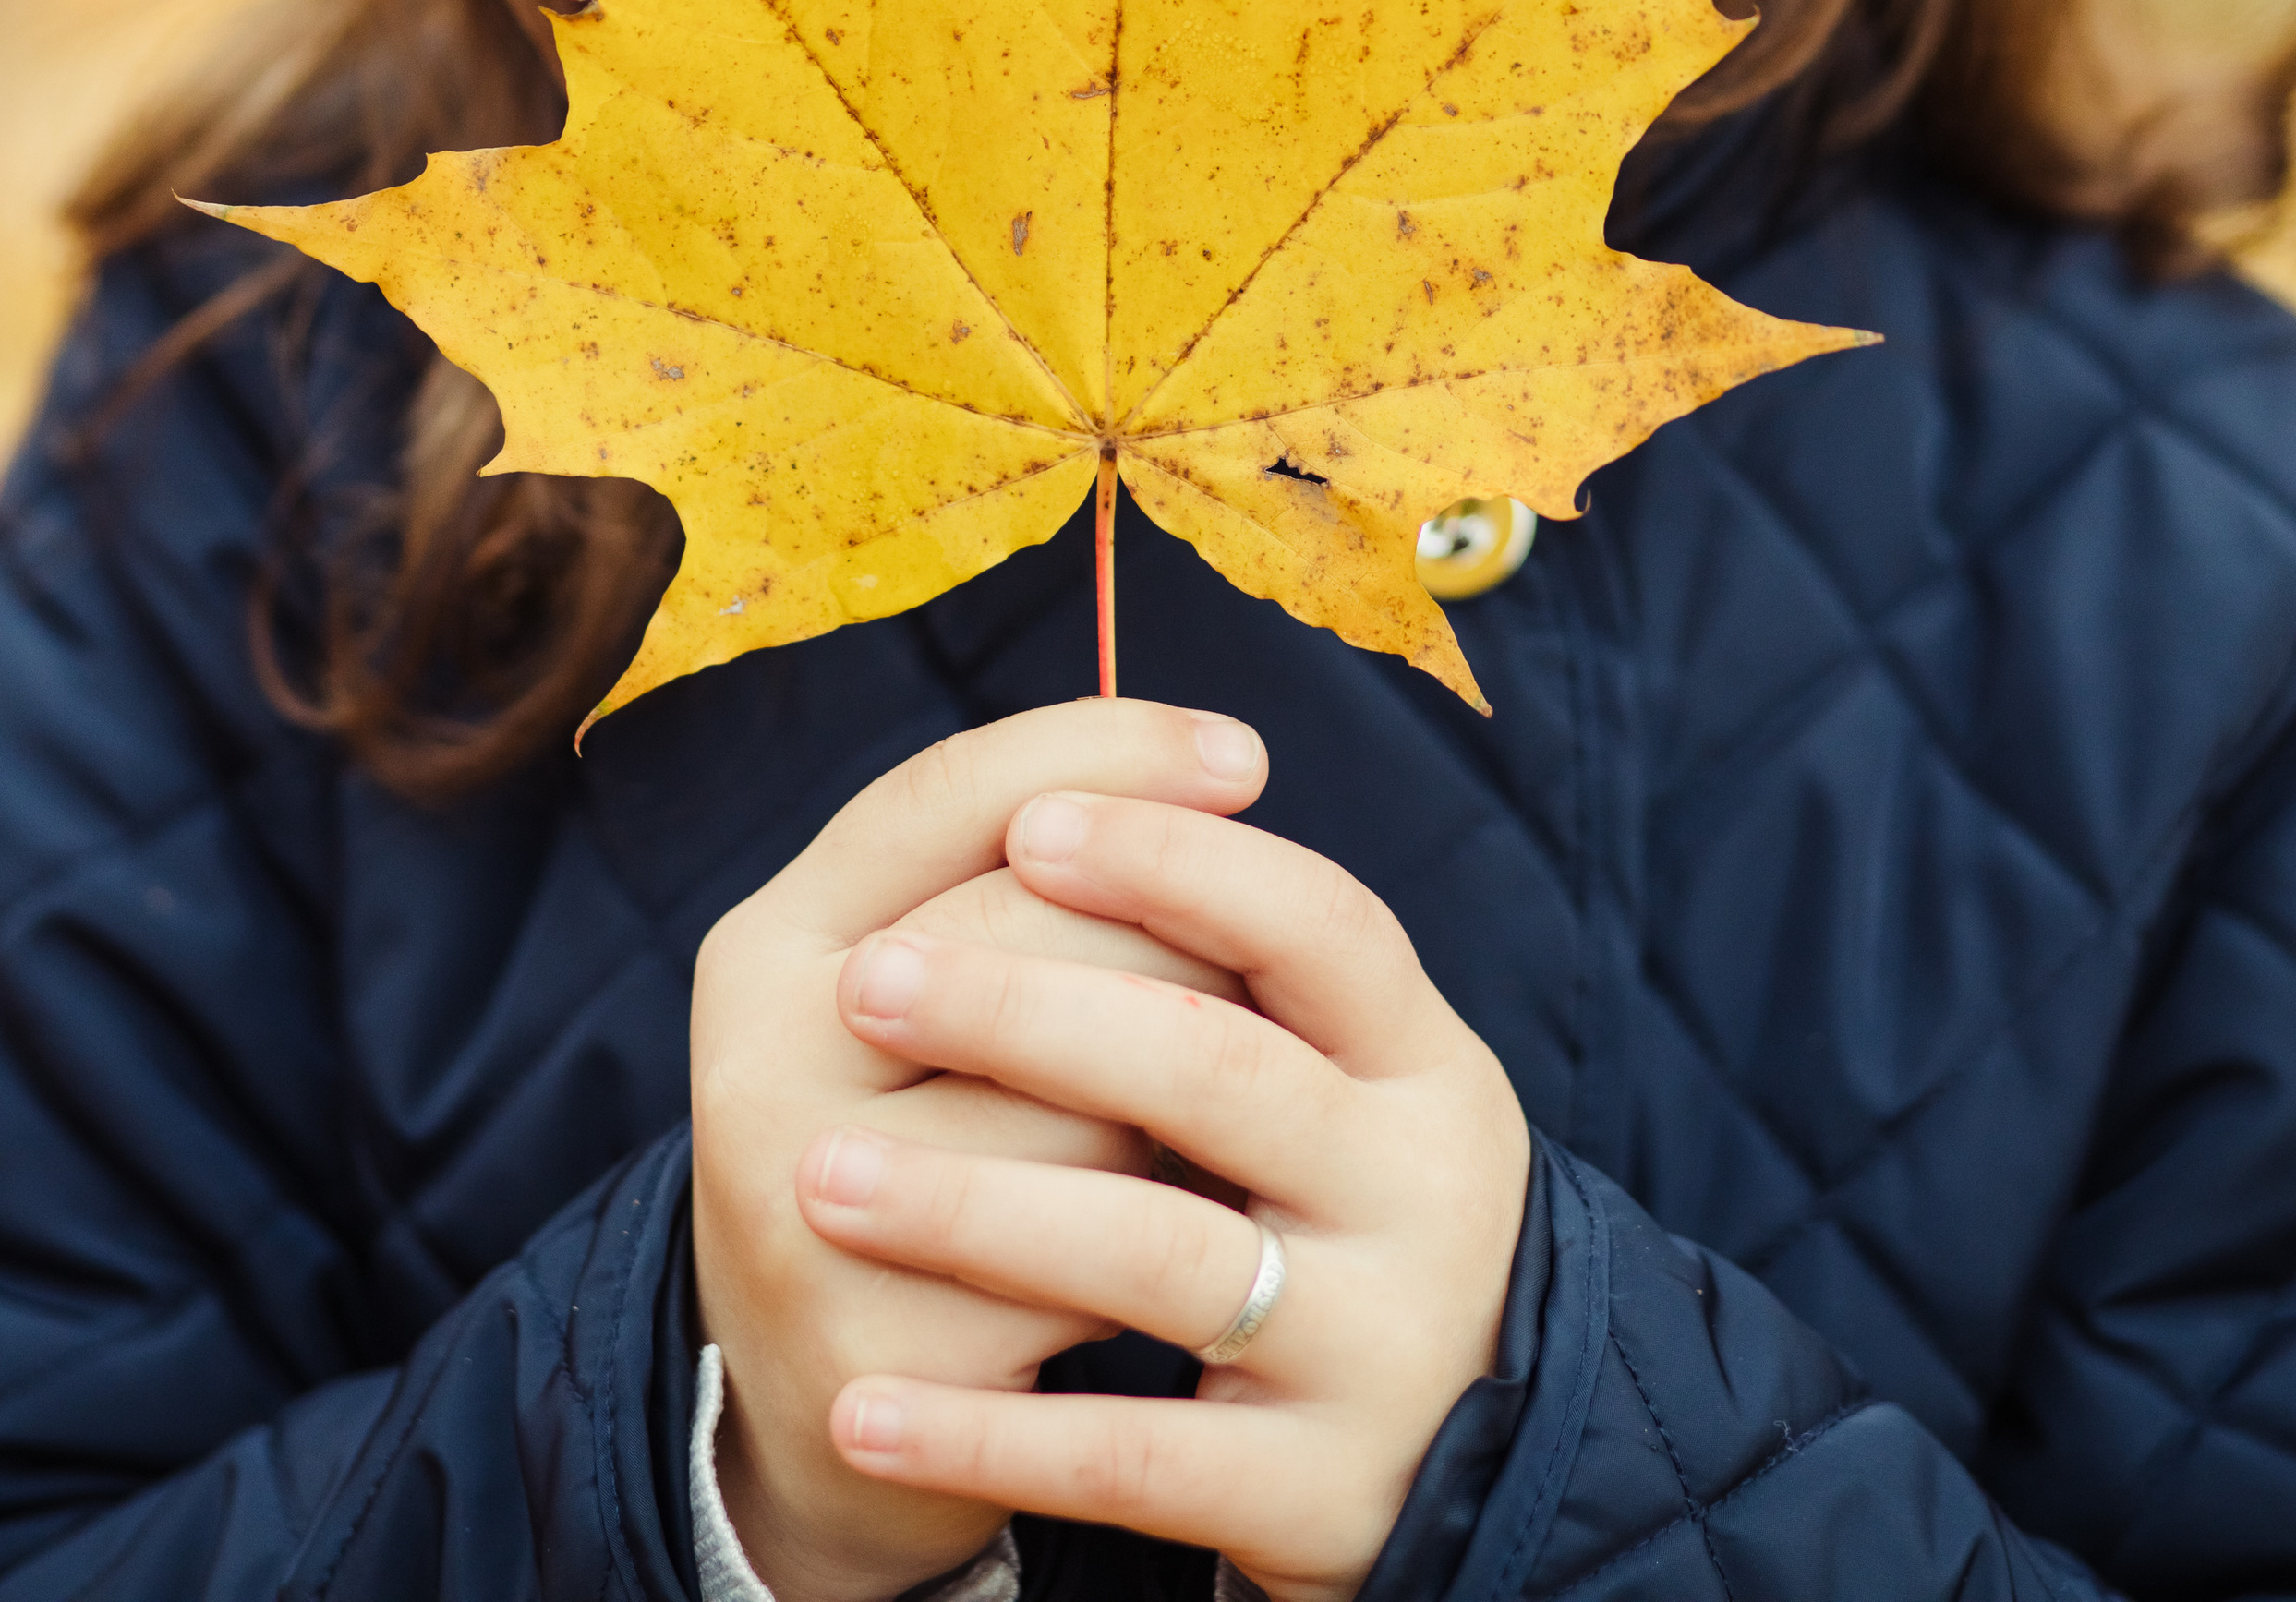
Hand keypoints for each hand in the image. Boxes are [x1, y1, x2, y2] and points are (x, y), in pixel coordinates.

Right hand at [691, 699, 1262, 1601]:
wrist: (828, 1406)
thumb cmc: (930, 1137)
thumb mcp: (927, 983)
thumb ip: (1033, 872)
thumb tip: (1226, 764)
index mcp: (768, 943)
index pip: (950, 798)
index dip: (1106, 753)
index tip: (1248, 752)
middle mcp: (755, 1063)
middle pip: (1028, 930)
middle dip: (1173, 944)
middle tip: (1253, 988)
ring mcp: (803, 1215)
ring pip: (1084, 1107)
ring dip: (1176, 1119)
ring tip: (1187, 1138)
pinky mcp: (877, 1355)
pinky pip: (1092, 1269)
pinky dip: (1155, 1256)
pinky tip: (1162, 1264)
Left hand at [801, 739, 1530, 1601]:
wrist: (1470, 1464)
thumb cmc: (1337, 1208)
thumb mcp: (1340, 1078)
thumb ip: (1228, 970)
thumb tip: (1041, 801)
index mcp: (1423, 1059)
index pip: (1316, 922)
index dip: (1175, 860)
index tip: (1028, 823)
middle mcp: (1423, 1190)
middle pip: (1215, 1067)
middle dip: (1025, 1014)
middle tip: (863, 983)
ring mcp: (1378, 1348)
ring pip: (1157, 1255)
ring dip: (975, 1212)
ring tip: (825, 1177)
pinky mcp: (1319, 1493)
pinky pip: (1130, 1457)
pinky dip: (986, 1434)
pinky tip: (865, 1409)